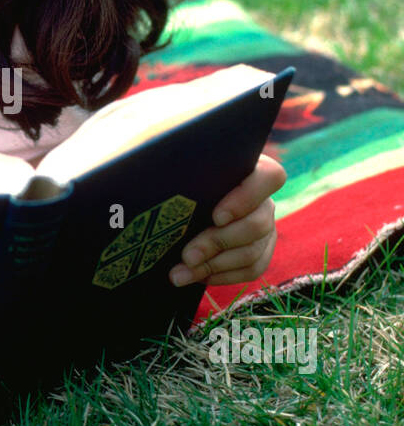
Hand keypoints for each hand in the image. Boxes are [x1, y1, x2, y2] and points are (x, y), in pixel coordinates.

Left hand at [168, 153, 285, 288]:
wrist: (169, 203)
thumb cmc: (167, 172)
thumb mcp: (167, 154)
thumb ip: (167, 149)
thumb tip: (155, 153)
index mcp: (249, 168)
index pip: (269, 177)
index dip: (247, 197)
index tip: (216, 215)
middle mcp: (263, 198)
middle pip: (258, 224)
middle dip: (218, 242)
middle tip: (186, 255)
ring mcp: (264, 226)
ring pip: (252, 252)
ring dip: (214, 265)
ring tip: (180, 273)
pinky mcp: (259, 251)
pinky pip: (252, 269)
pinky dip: (222, 276)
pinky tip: (195, 276)